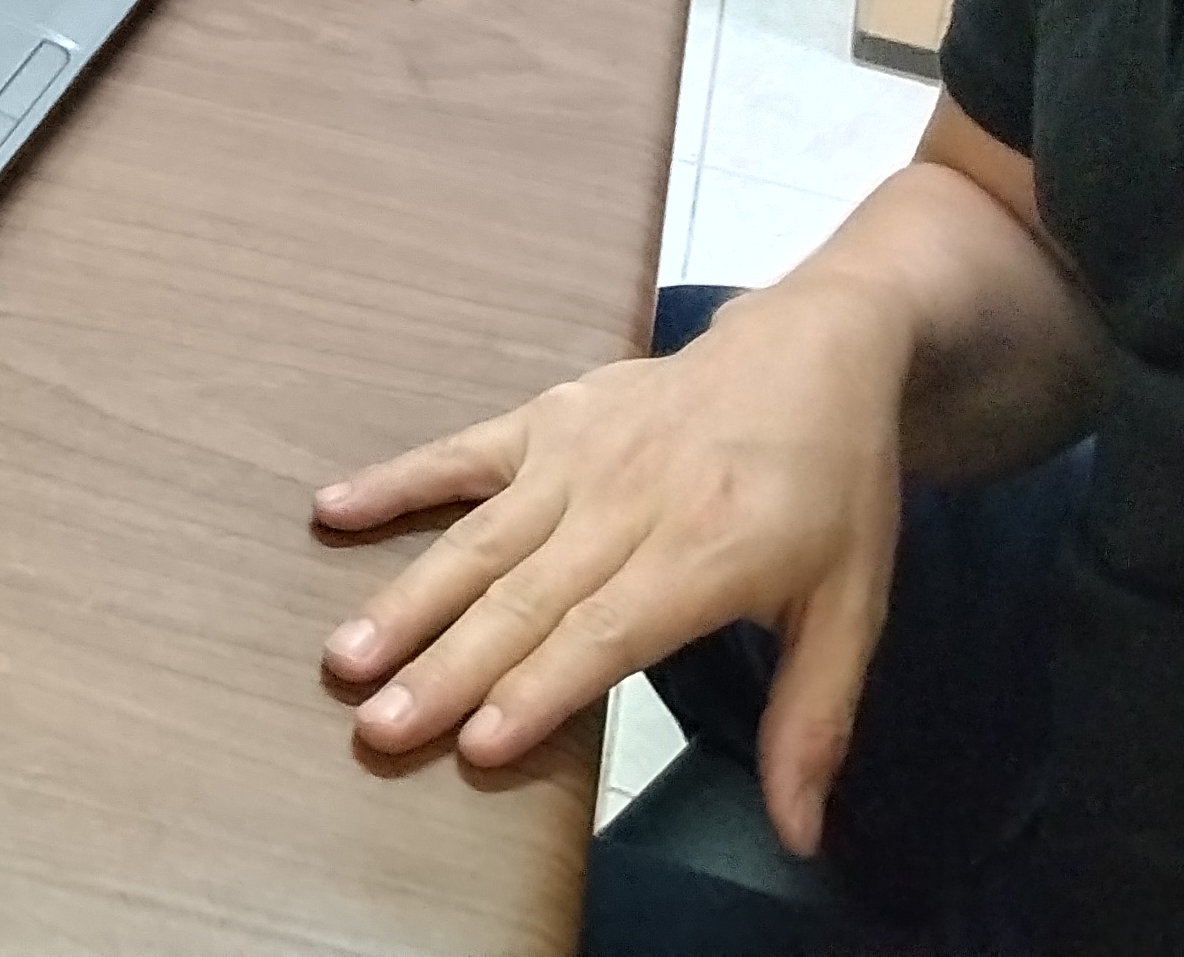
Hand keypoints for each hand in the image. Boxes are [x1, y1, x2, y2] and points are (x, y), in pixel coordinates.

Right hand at [310, 277, 913, 854]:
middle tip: (378, 727)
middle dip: (447, 669)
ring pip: (480, 538)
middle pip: (524, 597)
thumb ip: (813, 719)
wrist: (813, 349)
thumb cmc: (833, 490)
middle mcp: (629, 502)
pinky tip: (331, 510)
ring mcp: (579, 454)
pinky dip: (396, 480)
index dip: (538, 688)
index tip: (475, 744)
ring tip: (344, 656)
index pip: (604, 632)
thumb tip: (798, 833)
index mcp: (705, 553)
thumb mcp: (852, 608)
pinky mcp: (548, 418)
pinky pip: (462, 453)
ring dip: (408, 599)